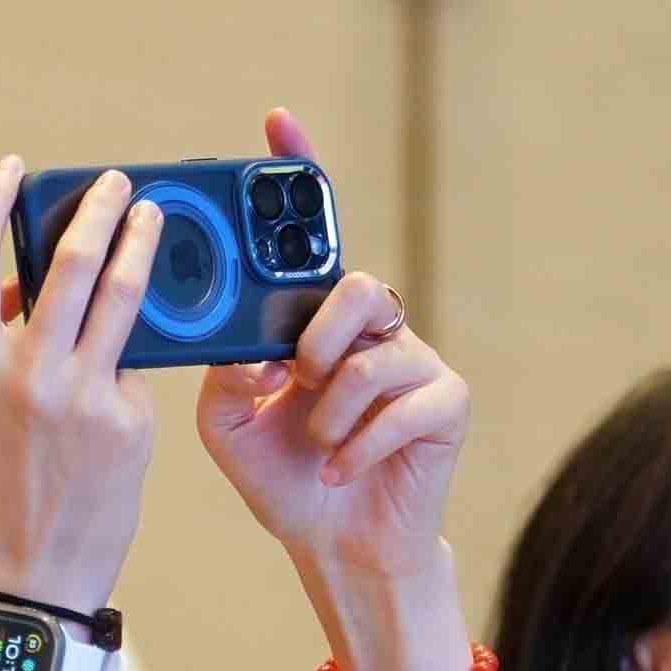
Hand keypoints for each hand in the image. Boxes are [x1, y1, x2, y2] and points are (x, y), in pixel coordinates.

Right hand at [0, 153, 161, 614]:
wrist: (33, 572)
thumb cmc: (3, 486)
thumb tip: (35, 287)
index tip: (15, 167)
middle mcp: (21, 374)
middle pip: (68, 263)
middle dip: (99, 210)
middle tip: (119, 184)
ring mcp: (78, 396)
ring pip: (122, 296)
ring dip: (143, 245)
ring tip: (156, 219)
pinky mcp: (128, 421)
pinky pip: (137, 370)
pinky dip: (137, 364)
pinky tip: (141, 369)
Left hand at [192, 112, 468, 585]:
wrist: (336, 546)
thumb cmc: (286, 477)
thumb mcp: (228, 422)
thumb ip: (223, 371)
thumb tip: (243, 338)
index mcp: (315, 320)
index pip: (311, 236)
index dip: (298, 174)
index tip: (274, 123)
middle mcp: (370, 327)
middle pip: (352, 286)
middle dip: (317, 337)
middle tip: (298, 378)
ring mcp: (414, 359)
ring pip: (370, 353)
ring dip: (329, 410)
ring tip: (319, 443)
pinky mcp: (447, 400)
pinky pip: (400, 404)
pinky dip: (357, 445)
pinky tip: (344, 469)